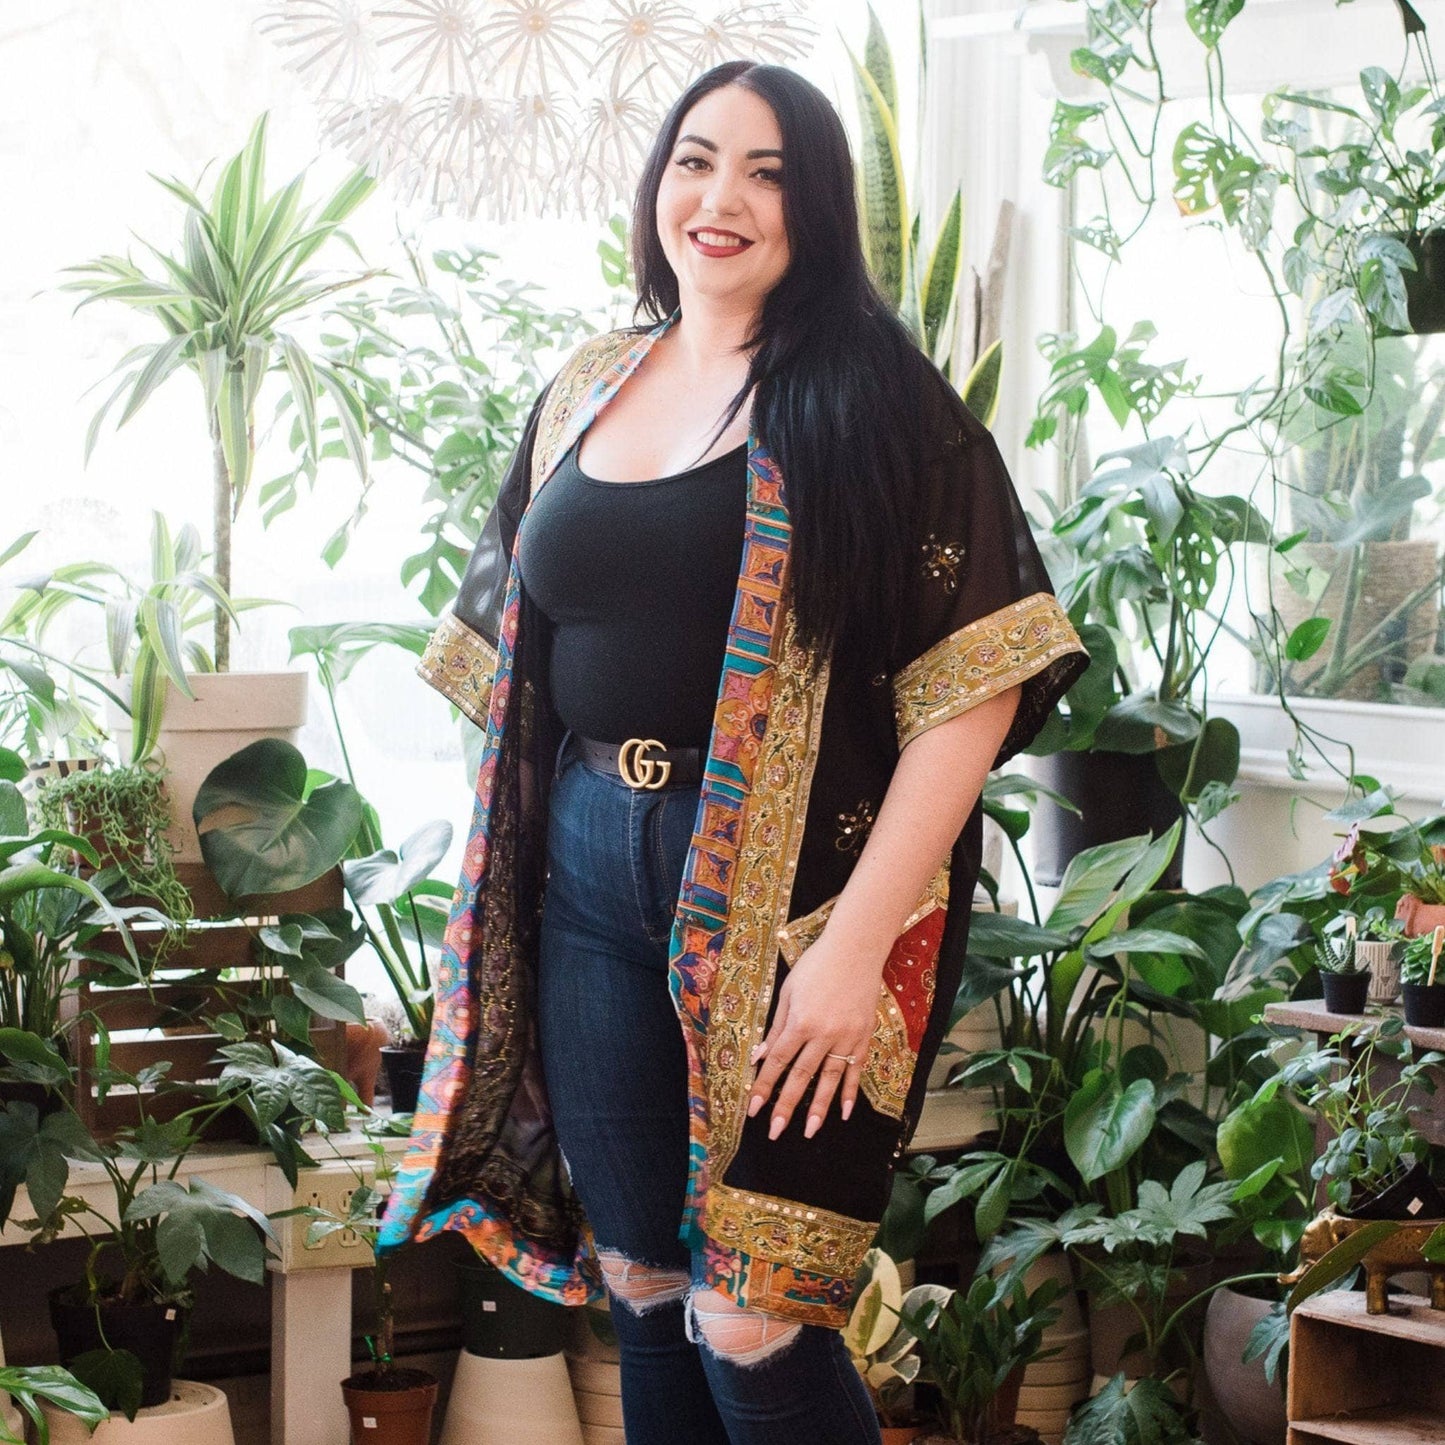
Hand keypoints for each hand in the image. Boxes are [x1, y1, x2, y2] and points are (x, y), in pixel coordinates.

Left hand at [746, 928, 883, 1139]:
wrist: (856, 949)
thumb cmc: (816, 966)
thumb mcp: (788, 992)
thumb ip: (776, 1027)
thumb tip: (761, 1057)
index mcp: (801, 1022)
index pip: (778, 1061)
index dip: (764, 1086)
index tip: (753, 1108)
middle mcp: (824, 1034)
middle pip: (802, 1076)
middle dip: (786, 1106)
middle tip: (774, 1131)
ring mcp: (847, 1037)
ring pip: (830, 1079)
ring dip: (819, 1107)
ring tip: (809, 1131)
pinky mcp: (864, 1036)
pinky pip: (856, 1070)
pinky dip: (851, 1092)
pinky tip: (845, 1112)